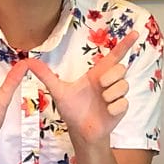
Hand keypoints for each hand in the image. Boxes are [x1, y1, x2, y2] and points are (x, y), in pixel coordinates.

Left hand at [25, 30, 137, 145]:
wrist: (80, 131)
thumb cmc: (72, 110)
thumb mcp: (58, 91)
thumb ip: (45, 75)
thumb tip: (28, 61)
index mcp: (97, 74)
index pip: (114, 56)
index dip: (125, 44)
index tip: (135, 32)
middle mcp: (109, 82)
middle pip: (121, 68)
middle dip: (110, 76)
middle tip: (99, 86)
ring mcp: (116, 95)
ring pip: (123, 85)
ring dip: (110, 94)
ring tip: (100, 101)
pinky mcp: (122, 108)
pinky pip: (123, 102)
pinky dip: (112, 108)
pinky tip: (105, 112)